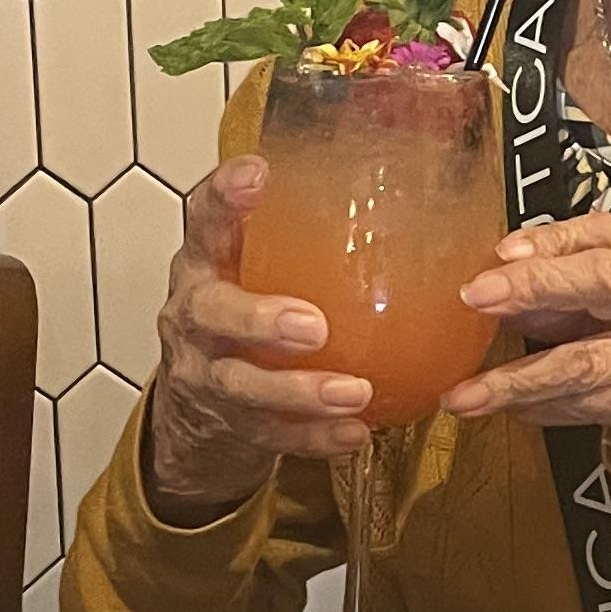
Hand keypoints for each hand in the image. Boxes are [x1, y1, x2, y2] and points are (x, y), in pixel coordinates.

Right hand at [142, 156, 374, 515]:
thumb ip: (306, 239)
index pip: (203, 218)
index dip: (223, 196)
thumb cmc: (246, 314)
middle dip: (259, 320)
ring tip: (354, 391)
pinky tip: (353, 433)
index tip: (257, 174)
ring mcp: (204, 374)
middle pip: (211, 313)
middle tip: (313, 326)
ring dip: (298, 390)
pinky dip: (313, 437)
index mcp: (205, 262)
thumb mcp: (258, 267)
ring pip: (241, 385)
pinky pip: (270, 434)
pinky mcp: (227, 423)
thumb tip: (416, 200)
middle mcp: (194, 314)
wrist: (198, 406)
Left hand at [444, 211, 610, 468]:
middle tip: (476, 299)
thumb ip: (573, 284)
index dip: (550, 241)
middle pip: (607, 280)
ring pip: (588, 361)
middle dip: (533, 287)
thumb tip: (499, 282)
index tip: (499, 256)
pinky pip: (593, 407)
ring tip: (471, 391)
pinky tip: (519, 410)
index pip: (610, 233)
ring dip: (519, 377)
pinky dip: (547, 409)